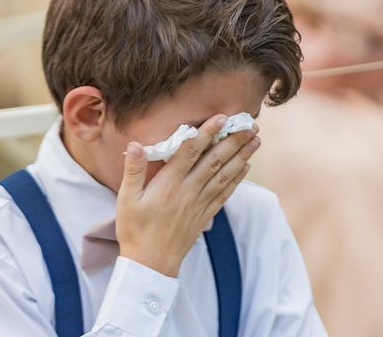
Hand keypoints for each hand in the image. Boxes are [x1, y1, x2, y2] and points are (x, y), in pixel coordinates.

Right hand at [116, 115, 259, 276]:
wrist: (151, 265)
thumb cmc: (135, 231)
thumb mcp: (126, 200)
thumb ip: (133, 171)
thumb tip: (135, 145)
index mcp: (169, 184)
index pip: (190, 152)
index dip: (206, 133)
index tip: (221, 117)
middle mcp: (188, 191)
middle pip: (214, 160)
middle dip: (233, 140)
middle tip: (249, 124)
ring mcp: (199, 204)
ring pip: (225, 175)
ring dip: (241, 155)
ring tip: (255, 139)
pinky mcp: (205, 215)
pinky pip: (225, 193)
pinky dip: (237, 178)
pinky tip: (245, 166)